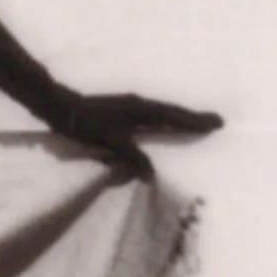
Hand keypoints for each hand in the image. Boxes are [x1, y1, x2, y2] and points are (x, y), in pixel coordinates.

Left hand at [51, 90, 223, 181]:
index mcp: (140, 109)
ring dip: (180, 118)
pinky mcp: (121, 110)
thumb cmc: (84, 124)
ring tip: (196, 124)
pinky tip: (163, 126)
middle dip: (194, 118)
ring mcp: (130, 105)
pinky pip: (151, 115)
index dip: (194, 122)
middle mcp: (139, 104)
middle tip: (216, 122)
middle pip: (173, 112)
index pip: (174, 117)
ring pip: (163, 112)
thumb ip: (130, 156)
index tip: (216, 123)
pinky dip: (164, 120)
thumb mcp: (109, 141)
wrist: (59, 107)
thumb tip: (150, 173)